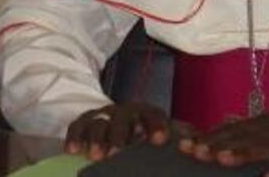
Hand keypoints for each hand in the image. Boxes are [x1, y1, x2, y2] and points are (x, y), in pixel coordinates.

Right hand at [64, 103, 181, 160]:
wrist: (117, 118)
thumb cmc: (145, 133)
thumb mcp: (164, 133)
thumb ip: (181, 138)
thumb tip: (196, 146)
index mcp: (147, 113)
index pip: (153, 115)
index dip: (157, 126)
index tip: (160, 140)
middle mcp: (125, 112)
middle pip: (122, 118)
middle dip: (120, 135)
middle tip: (119, 153)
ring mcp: (103, 115)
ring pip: (99, 123)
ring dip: (97, 139)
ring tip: (96, 156)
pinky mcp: (84, 121)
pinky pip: (78, 127)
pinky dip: (75, 138)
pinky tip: (72, 151)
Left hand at [177, 110, 268, 176]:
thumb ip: (253, 126)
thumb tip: (227, 119)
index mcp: (264, 123)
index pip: (230, 130)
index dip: (207, 137)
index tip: (183, 145)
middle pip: (240, 136)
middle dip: (216, 144)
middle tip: (192, 152)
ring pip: (264, 146)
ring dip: (242, 152)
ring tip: (220, 159)